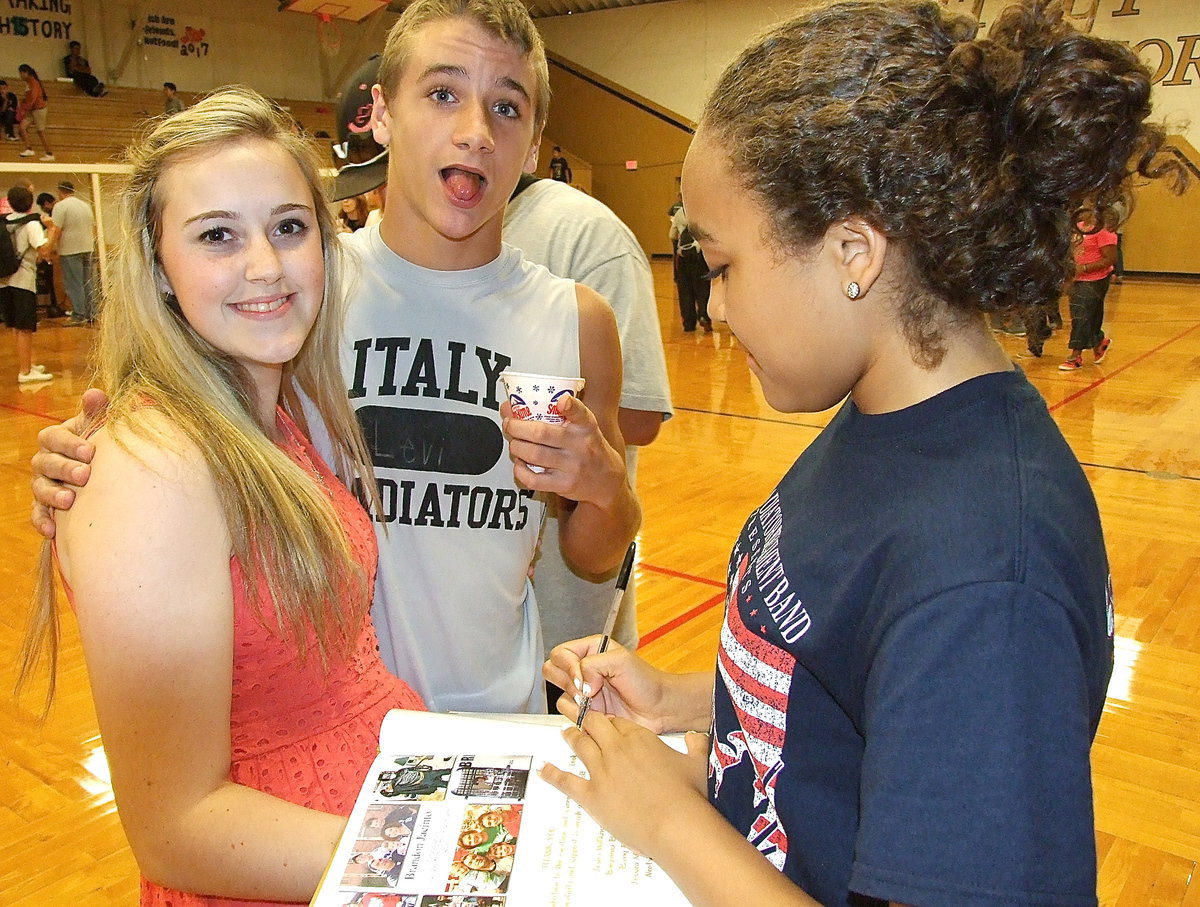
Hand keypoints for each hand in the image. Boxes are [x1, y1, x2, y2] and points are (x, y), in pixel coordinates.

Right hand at [30, 387, 106, 537]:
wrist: (101, 474)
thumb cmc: (98, 445)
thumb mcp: (97, 428)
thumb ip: (96, 412)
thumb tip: (95, 393)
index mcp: (55, 439)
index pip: (53, 438)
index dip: (69, 444)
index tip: (89, 451)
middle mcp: (45, 461)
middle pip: (47, 463)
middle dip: (65, 469)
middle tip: (85, 475)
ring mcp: (42, 484)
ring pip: (41, 489)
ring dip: (53, 495)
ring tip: (70, 501)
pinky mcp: (44, 506)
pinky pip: (38, 514)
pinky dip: (43, 522)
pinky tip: (52, 531)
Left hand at [501, 394, 626, 509]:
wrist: (607, 480)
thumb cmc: (588, 448)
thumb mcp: (582, 427)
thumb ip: (553, 415)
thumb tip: (510, 407)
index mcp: (586, 427)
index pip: (581, 413)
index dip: (570, 406)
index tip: (562, 401)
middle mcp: (580, 445)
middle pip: (541, 434)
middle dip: (517, 427)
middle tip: (510, 424)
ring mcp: (572, 467)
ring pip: (534, 455)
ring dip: (516, 447)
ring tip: (515, 443)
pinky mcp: (564, 485)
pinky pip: (533, 479)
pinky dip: (520, 470)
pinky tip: (520, 463)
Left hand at [539, 713, 709, 858]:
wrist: (675, 822)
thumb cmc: (689, 795)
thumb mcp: (697, 763)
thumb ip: (696, 746)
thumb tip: (697, 737)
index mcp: (640, 738)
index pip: (619, 722)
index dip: (610, 720)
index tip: (605, 719)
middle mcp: (617, 748)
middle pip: (595, 726)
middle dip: (585, 718)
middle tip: (575, 713)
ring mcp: (601, 770)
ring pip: (580, 745)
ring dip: (571, 736)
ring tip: (564, 732)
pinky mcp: (591, 795)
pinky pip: (566, 781)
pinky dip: (553, 774)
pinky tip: (544, 769)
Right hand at [544, 637, 672, 732]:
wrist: (659, 709)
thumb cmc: (646, 682)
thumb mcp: (621, 661)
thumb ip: (593, 664)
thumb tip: (580, 682)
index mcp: (591, 649)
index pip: (561, 653)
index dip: (568, 666)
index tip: (584, 678)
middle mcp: (584, 669)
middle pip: (552, 670)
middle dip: (567, 683)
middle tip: (586, 691)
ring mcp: (584, 691)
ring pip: (560, 694)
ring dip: (575, 701)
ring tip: (596, 703)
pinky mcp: (587, 711)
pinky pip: (569, 713)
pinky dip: (581, 715)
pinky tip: (600, 713)